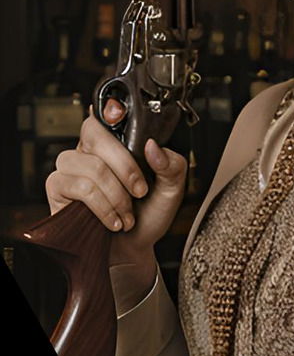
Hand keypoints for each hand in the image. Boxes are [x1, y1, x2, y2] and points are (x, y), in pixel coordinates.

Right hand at [44, 102, 187, 270]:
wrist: (133, 247)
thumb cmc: (149, 214)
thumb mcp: (173, 189)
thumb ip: (172, 165)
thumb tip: (153, 147)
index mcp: (117, 142)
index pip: (106, 113)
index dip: (109, 108)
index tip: (119, 114)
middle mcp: (90, 149)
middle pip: (95, 133)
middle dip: (125, 165)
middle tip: (142, 191)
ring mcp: (71, 167)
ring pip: (90, 165)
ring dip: (116, 195)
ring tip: (128, 215)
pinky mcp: (57, 187)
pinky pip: (78, 187)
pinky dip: (102, 206)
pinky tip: (113, 220)